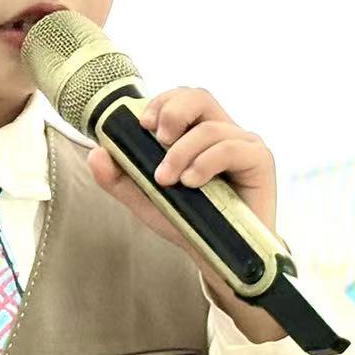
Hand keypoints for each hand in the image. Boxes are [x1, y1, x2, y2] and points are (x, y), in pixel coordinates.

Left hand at [87, 86, 278, 271]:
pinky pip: (232, 147)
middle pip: (199, 97)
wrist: (219, 258)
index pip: (181, 99)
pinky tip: (192, 182)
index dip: (161, 102)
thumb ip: (119, 178)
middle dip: (172, 112)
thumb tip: (95, 152)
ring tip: (167, 180)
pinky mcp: (260, 161)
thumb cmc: (188, 223)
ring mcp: (243, 144)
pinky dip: (205, 162)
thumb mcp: (145, 200)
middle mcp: (222, 133)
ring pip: (210, 128)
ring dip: (182, 152)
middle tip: (157, 141)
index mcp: (197, 133)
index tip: (143, 125)